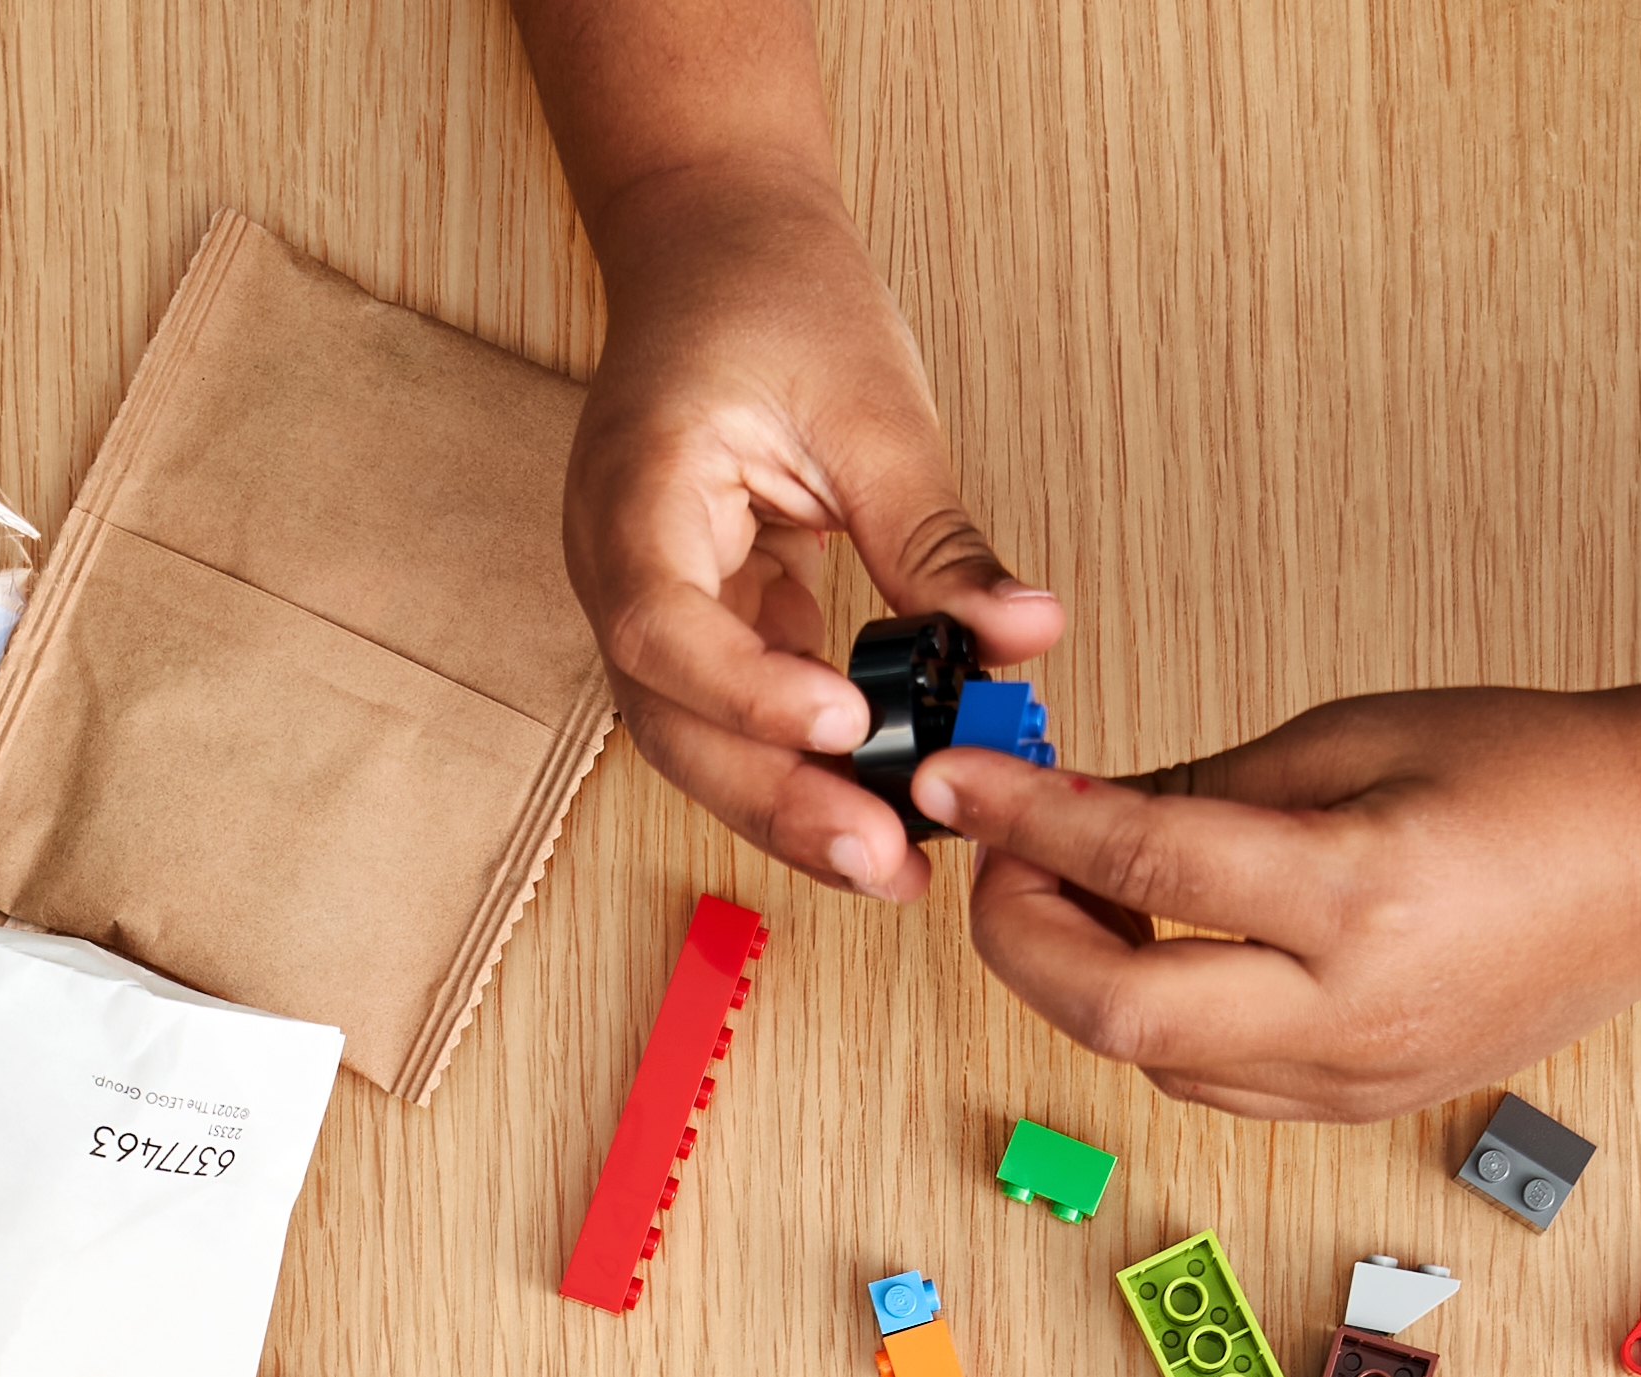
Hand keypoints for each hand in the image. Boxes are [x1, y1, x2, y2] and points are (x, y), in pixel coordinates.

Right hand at [564, 161, 1063, 898]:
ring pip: (698, 741)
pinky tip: (884, 806)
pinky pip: (739, 718)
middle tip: (884, 859)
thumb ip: (937, 539)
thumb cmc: (772, 297)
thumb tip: (1023, 636)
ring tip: (894, 865)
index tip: (843, 723)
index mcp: (634, 488)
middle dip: (775, 800)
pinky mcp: (700, 623)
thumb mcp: (872, 408)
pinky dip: (805, 766)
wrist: (720, 247)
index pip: (659, 622)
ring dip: (791, 807)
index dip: (744, 689)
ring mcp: (650, 601)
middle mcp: (617, 563)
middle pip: (670, 720)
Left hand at [930, 687, 1640, 1121]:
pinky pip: (1214, 1080)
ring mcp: (1358, 1078)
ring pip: (1155, 1062)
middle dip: (1025, 938)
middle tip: (1002, 858)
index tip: (959, 781)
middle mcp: (1353, 1012)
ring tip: (1074, 887)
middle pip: (1119, 1013)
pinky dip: (1153, 1019)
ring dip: (1082, 983)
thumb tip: (1068, 806)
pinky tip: (1149, 946)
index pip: (1143, 860)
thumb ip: (1202, 785)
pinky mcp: (1360, 1105)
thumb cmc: (1533, 775)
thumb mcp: (1355, 735)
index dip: (1027, 819)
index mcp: (1359, 895)